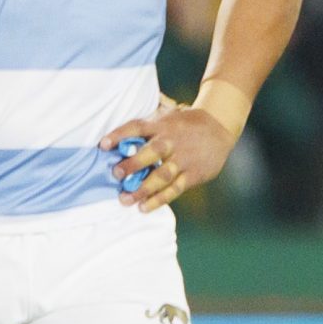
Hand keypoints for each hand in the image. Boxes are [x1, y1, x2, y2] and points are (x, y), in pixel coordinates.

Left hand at [101, 101, 238, 211]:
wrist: (219, 127)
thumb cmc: (185, 124)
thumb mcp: (168, 115)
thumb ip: (147, 125)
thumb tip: (119, 134)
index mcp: (163, 125)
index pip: (137, 128)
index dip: (120, 135)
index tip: (103, 145)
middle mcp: (172, 142)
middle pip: (151, 153)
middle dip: (133, 164)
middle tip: (116, 174)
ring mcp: (183, 159)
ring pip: (162, 176)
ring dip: (142, 189)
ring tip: (125, 199)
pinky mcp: (193, 174)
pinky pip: (174, 189)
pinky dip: (159, 199)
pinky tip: (144, 207)